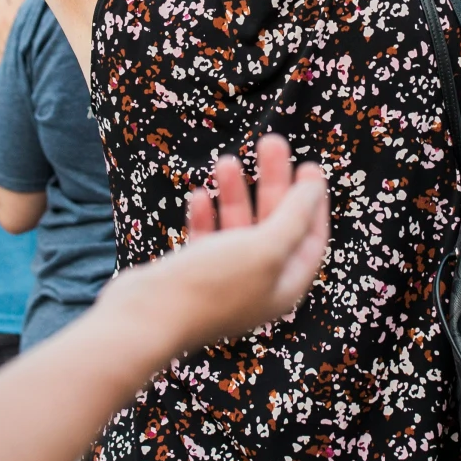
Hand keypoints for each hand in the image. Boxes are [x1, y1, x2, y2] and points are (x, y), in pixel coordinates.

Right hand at [113, 134, 330, 349]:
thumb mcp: (265, 246)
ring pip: (238, 227)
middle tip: (271, 142)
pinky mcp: (191, 275)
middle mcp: (258, 285)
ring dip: (236, 192)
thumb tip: (315, 187)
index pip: (310, 237)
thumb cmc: (212, 284)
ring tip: (227, 160)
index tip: (308, 165)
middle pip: (275, 225)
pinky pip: (207, 238)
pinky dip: (207, 215)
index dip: (313, 201)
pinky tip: (200, 194)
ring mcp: (223, 281)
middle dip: (273, 183)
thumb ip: (294, 216)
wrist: (146, 317)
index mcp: (284, 285)